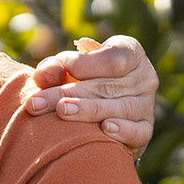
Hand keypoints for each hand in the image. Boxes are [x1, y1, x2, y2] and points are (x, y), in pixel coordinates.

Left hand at [26, 34, 157, 154]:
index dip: (85, 65)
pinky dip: (123, 131)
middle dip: (67, 93)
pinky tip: (105, 128)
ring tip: (61, 111)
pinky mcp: (146, 129)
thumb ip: (55, 67)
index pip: (113, 59)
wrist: (99, 106)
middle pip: (106, 86)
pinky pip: (139, 131)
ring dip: (87, 111)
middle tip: (36, 103)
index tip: (62, 71)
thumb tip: (41, 76)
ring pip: (119, 108)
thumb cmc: (82, 78)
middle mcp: (144, 77)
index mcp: (130, 52)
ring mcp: (147, 104)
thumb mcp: (68, 67)